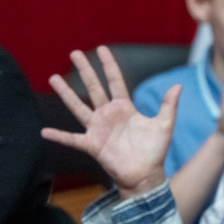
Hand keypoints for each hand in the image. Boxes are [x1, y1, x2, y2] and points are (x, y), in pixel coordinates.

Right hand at [41, 46, 177, 196]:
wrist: (147, 174)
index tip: (101, 49)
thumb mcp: (164, 125)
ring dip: (66, 94)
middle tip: (74, 53)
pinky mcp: (92, 145)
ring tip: (53, 78)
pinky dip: (59, 136)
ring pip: (78, 107)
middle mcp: (108, 115)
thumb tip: (178, 86)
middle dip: (85, 70)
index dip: (109, 66)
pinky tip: (45, 131)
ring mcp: (98, 128)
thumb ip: (169, 106)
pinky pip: (72, 139)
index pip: (115, 81)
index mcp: (124, 108)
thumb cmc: (155, 151)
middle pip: (94, 88)